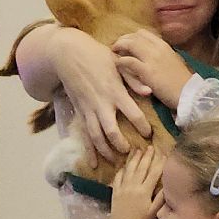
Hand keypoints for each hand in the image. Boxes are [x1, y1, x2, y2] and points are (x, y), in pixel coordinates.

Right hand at [54, 28, 152, 161]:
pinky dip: (88, 151)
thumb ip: (134, 79)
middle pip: (112, 131)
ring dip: (106, 151)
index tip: (149, 134)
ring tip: (116, 161)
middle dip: (122, 145)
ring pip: (96, 137)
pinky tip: (92, 163)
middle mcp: (101, 104)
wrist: (68, 55)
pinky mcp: (79, 112)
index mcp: (114, 91)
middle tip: (132, 152)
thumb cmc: (97, 56)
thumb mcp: (118, 63)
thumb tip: (149, 92)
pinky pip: (84, 135)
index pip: (133, 113)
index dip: (142, 126)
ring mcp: (88, 110)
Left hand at [108, 145, 165, 218]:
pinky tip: (125, 163)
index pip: (154, 173)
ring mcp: (122, 187)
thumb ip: (161, 197)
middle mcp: (133, 186)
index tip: (164, 154)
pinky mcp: (115, 190)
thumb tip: (169, 184)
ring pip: (129, 169)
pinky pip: (118, 176)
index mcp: (144, 191)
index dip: (159, 162)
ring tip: (138, 149)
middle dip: (147, 156)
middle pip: (141, 168)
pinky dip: (122, 168)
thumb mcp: (154, 212)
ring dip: (134, 158)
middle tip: (151, 147)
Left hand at [112, 30, 193, 103]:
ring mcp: (152, 59)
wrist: (188, 94)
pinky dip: (120, 61)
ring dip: (119, 47)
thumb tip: (153, 53)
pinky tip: (118, 65)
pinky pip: (128, 61)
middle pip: (134, 36)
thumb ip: (162, 55)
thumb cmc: (182, 81)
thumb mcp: (174, 61)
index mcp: (164, 45)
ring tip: (114, 53)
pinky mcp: (147, 71)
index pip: (143, 33)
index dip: (132, 36)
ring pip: (130, 44)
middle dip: (123, 40)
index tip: (127, 43)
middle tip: (116, 47)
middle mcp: (158, 48)